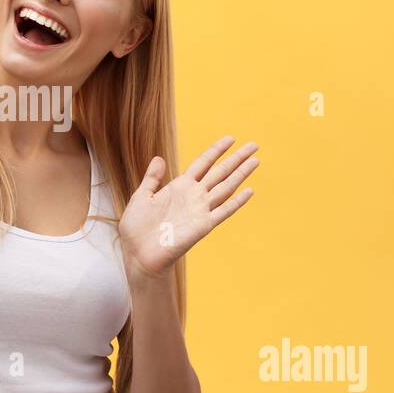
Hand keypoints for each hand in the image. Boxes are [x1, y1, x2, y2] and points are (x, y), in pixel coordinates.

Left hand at [118, 137, 259, 278]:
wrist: (138, 254)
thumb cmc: (137, 228)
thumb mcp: (141, 197)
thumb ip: (152, 178)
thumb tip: (159, 158)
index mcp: (179, 187)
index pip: (203, 163)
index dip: (216, 150)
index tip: (231, 138)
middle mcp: (193, 196)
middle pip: (220, 172)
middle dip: (237, 158)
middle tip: (254, 145)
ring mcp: (200, 210)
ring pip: (226, 187)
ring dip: (241, 174)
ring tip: (256, 160)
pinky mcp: (203, 226)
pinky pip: (223, 211)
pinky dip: (237, 202)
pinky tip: (250, 191)